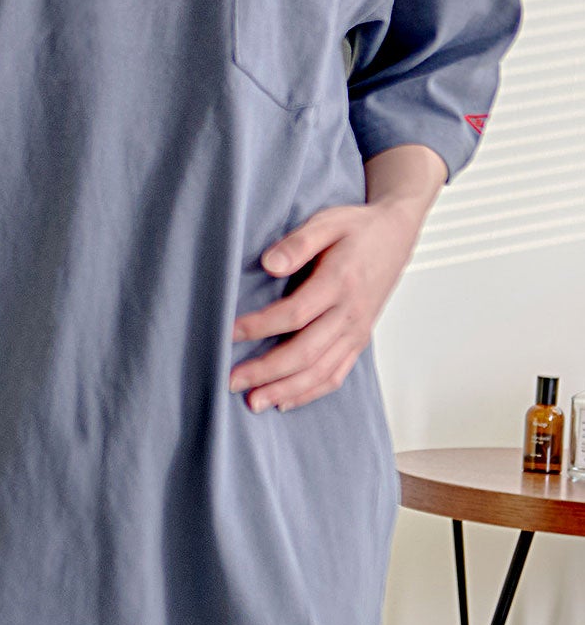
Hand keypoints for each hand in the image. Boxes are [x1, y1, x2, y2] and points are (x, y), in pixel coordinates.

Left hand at [228, 201, 420, 413]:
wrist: (396, 236)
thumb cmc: (356, 229)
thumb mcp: (327, 222)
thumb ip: (298, 243)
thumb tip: (270, 264)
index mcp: (340, 282)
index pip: (295, 313)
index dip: (260, 327)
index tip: (229, 333)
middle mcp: (351, 313)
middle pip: (306, 352)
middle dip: (266, 371)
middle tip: (230, 381)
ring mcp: (357, 331)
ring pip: (321, 371)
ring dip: (285, 390)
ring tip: (253, 402)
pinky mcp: (360, 341)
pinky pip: (337, 374)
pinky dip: (310, 392)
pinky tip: (284, 400)